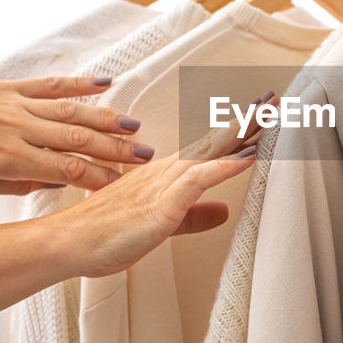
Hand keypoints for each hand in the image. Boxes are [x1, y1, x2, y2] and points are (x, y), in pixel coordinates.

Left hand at [0, 75, 154, 194]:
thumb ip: (18, 184)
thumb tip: (55, 182)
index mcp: (7, 158)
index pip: (67, 170)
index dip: (100, 178)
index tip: (125, 185)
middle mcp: (17, 129)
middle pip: (78, 140)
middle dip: (116, 150)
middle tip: (147, 157)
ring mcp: (16, 104)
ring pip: (72, 111)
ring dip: (108, 119)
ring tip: (136, 127)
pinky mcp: (11, 87)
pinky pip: (51, 85)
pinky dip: (81, 83)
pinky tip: (106, 83)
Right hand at [50, 92, 274, 277]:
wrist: (68, 243)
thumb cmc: (107, 234)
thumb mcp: (165, 225)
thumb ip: (193, 217)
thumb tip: (222, 211)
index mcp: (168, 176)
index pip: (210, 148)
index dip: (239, 131)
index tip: (264, 114)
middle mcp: (167, 172)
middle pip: (214, 141)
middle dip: (247, 120)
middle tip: (275, 99)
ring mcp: (163, 185)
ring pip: (209, 152)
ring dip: (240, 133)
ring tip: (268, 115)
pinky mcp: (160, 206)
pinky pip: (196, 182)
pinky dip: (222, 168)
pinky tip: (245, 159)